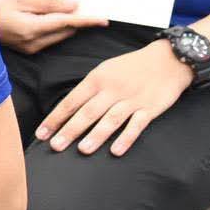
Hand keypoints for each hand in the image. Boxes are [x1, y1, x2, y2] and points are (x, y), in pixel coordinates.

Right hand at [0, 0, 106, 53]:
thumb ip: (48, 3)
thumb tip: (73, 6)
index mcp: (33, 29)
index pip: (68, 23)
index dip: (87, 20)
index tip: (104, 20)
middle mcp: (35, 43)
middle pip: (66, 30)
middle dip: (75, 19)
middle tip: (80, 4)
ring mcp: (32, 48)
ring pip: (59, 35)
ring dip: (65, 23)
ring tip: (60, 8)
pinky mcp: (29, 50)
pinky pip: (50, 38)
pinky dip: (54, 27)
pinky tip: (46, 17)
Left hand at [35, 40, 194, 155]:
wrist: (168, 58)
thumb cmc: (132, 66)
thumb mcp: (106, 70)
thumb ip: (89, 89)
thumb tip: (69, 109)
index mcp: (97, 79)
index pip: (71, 101)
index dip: (55, 118)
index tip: (41, 133)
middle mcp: (112, 89)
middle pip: (87, 112)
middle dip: (69, 130)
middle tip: (55, 146)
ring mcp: (132, 99)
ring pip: (110, 119)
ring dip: (96, 135)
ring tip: (82, 150)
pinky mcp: (150, 108)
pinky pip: (137, 125)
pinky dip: (126, 138)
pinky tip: (116, 151)